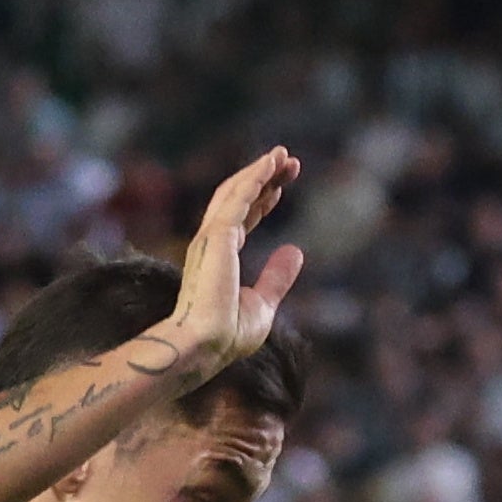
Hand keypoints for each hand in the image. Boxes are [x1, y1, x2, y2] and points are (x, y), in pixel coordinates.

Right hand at [167, 149, 306, 372]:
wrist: (206, 346)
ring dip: (260, 170)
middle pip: (238, 197)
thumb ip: (277, 277)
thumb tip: (296, 251)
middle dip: (263, 178)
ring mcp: (211, 237)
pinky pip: (238, 197)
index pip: (242, 218)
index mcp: (219, 258)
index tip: (280, 188)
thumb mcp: (263, 304)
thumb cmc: (227, 335)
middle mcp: (211, 242)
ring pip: (236, 191)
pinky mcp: (217, 235)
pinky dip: (255, 177)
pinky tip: (272, 164)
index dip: (262, 200)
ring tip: (284, 155)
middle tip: (289, 162)